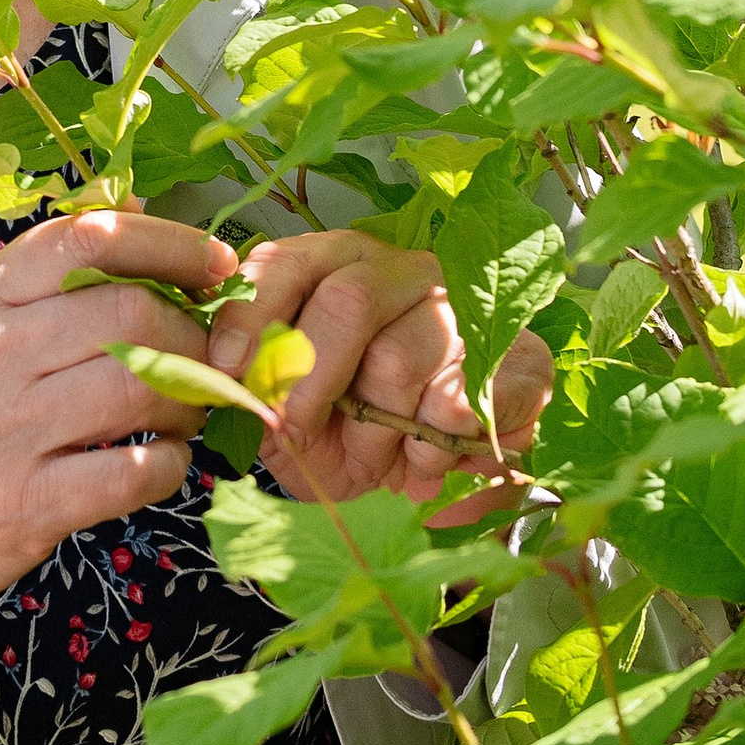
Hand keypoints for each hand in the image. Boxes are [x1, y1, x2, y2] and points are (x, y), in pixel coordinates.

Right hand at [0, 211, 230, 652]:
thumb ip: (38, 286)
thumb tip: (142, 232)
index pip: (84, 239)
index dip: (170, 244)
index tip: (218, 265)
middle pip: (128, 312)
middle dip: (193, 334)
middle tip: (208, 358)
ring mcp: (1, 430)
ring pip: (141, 387)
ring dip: (191, 399)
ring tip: (188, 411)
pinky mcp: (24, 503)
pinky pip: (134, 470)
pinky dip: (171, 465)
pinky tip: (163, 462)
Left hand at [206, 231, 549, 521]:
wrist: (419, 481)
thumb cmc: (338, 432)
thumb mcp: (283, 410)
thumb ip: (253, 382)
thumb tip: (222, 375)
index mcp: (333, 267)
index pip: (286, 263)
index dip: (253, 315)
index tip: (230, 369)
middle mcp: (399, 272)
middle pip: (348, 301)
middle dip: (314, 379)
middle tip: (298, 431)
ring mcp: (463, 310)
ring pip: (403, 359)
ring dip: (380, 429)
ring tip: (381, 457)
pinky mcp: (522, 357)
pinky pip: (475, 396)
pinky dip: (445, 445)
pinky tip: (431, 462)